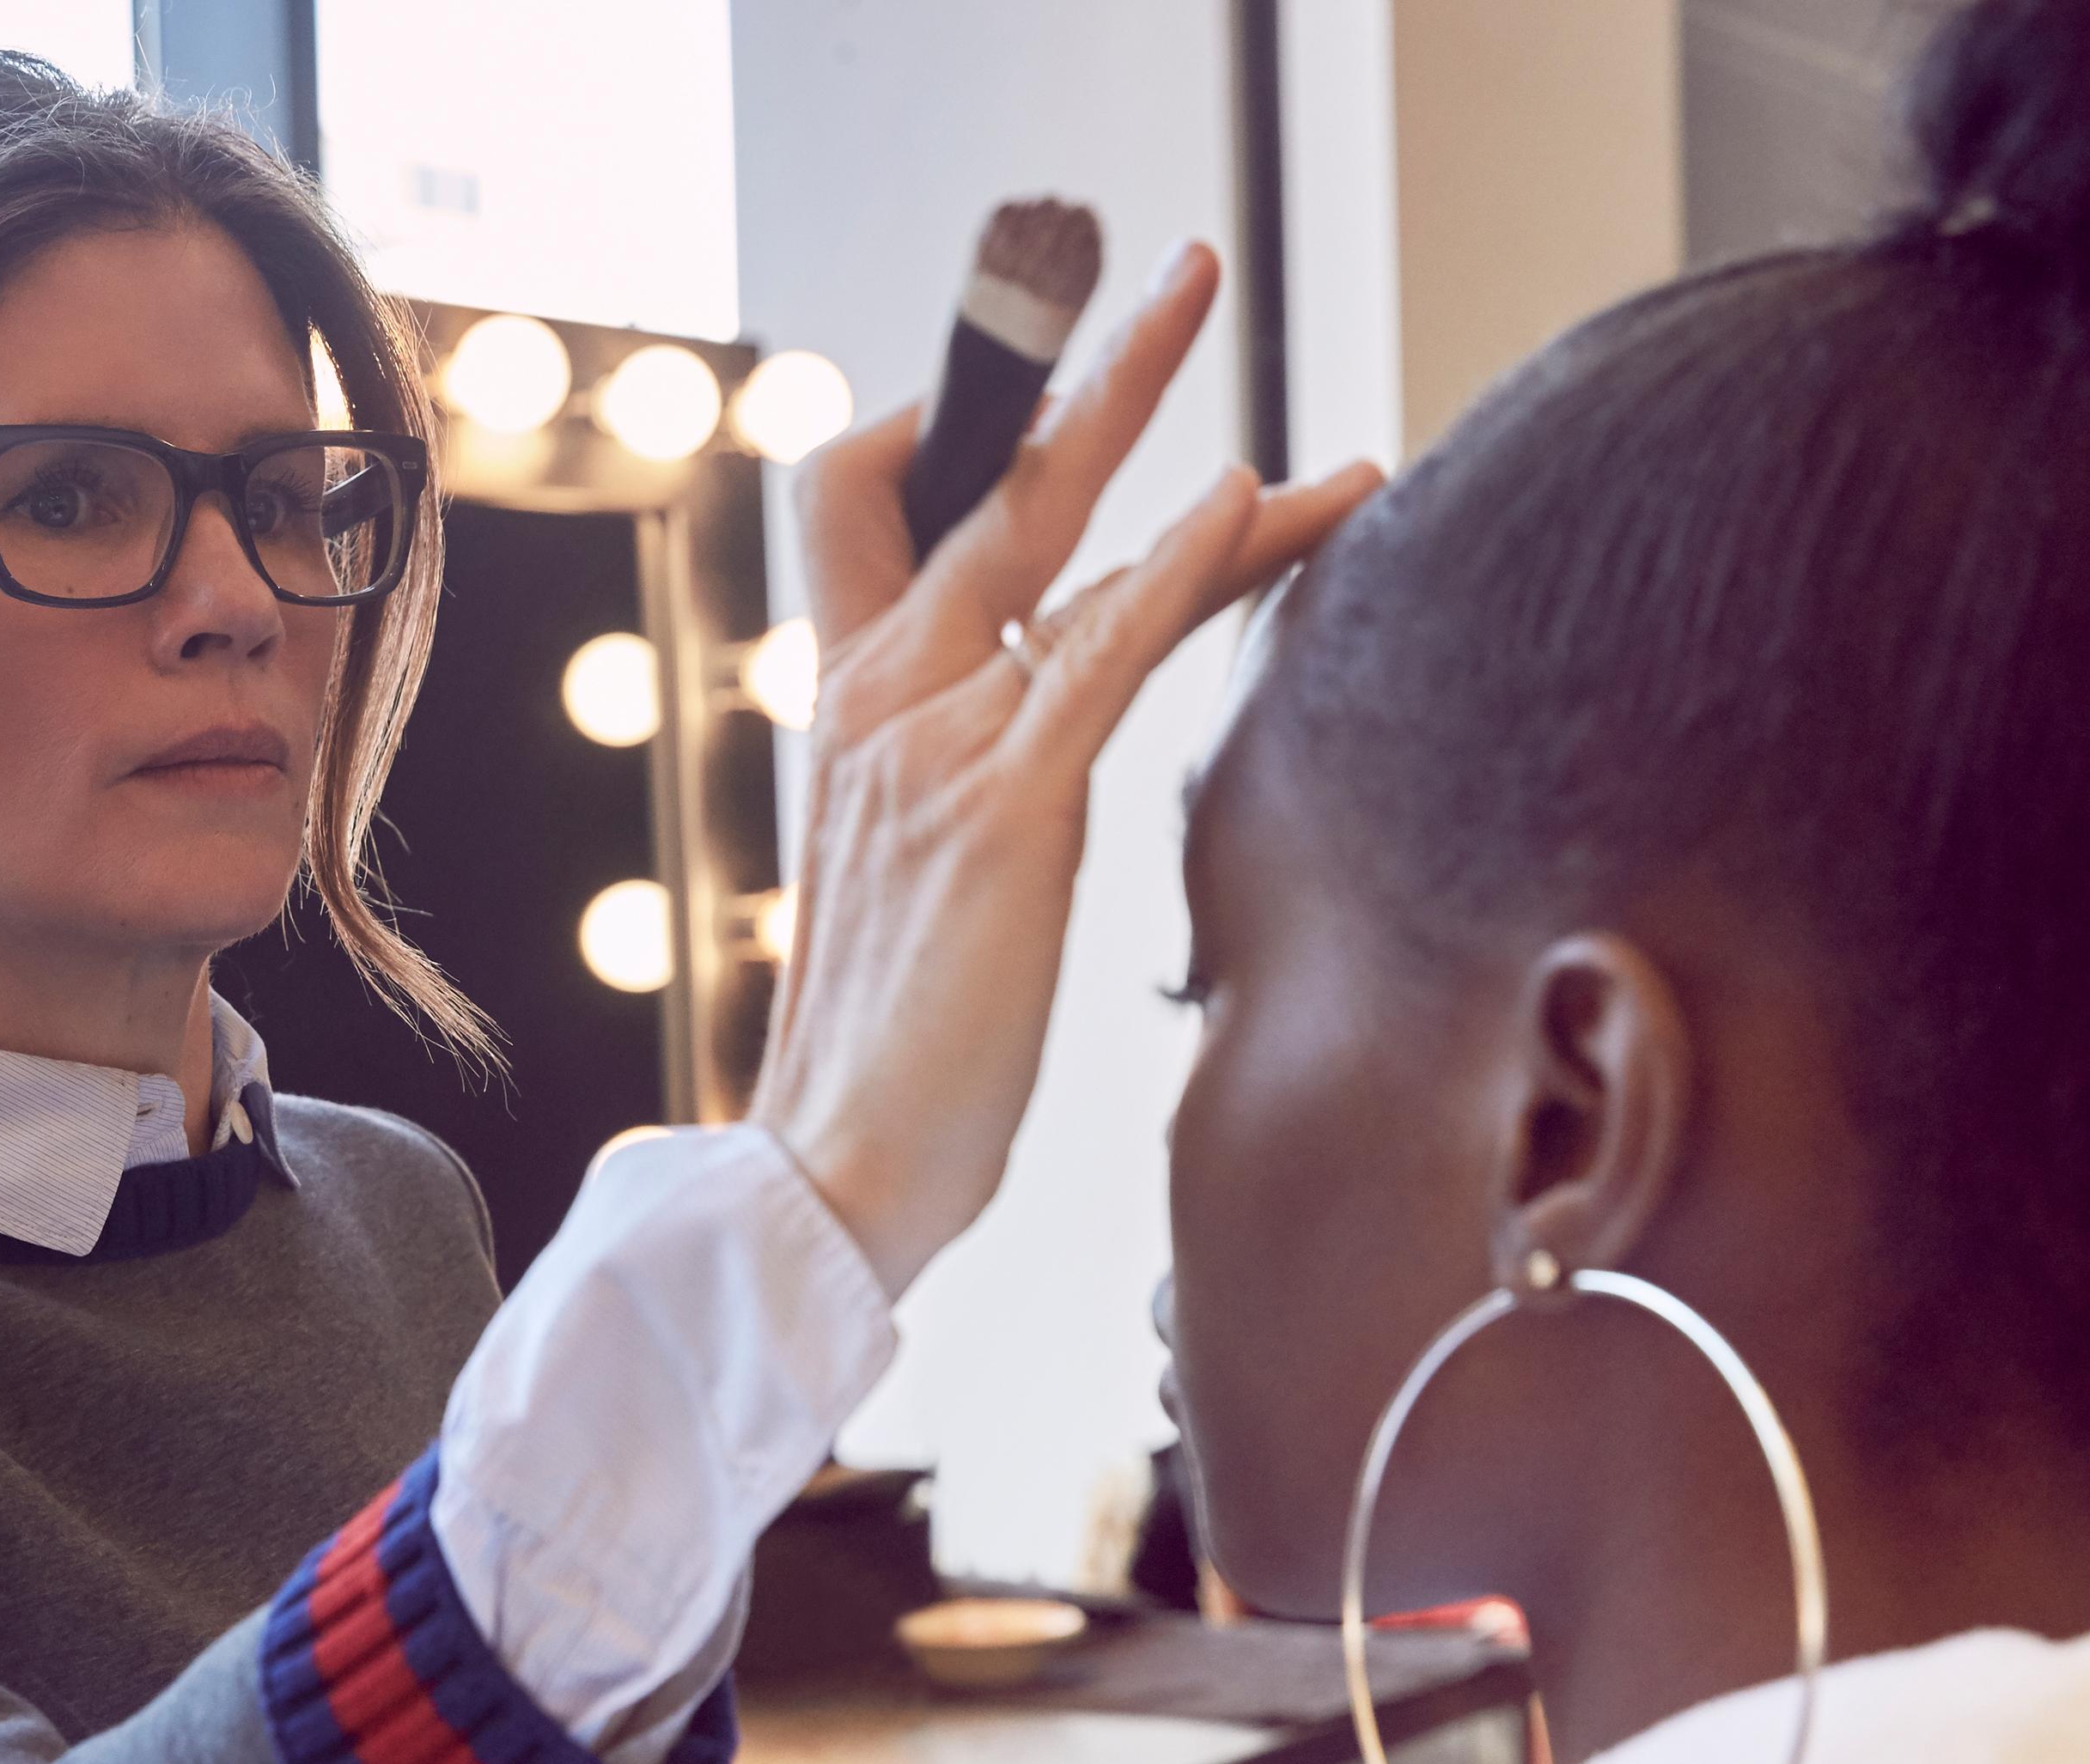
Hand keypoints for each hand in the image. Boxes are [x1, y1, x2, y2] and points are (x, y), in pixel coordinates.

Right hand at [750, 241, 1382, 1296]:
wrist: (835, 1166)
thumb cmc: (893, 1045)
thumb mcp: (913, 874)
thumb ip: (958, 773)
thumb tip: (1039, 734)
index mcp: (848, 708)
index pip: (874, 507)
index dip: (958, 443)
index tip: (1059, 422)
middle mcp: (876, 696)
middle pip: (966, 473)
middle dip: (1069, 362)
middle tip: (1167, 272)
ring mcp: (932, 740)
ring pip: (1043, 523)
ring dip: (1130, 392)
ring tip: (1206, 287)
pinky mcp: (1006, 805)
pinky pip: (1099, 644)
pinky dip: (1181, 560)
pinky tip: (1254, 494)